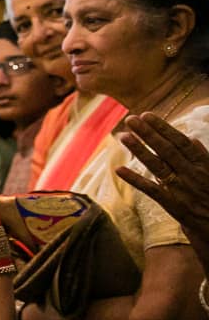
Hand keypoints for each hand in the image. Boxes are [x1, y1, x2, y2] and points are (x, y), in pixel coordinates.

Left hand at [118, 113, 208, 239]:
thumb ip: (202, 157)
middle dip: (148, 133)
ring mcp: (181, 189)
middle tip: (130, 119)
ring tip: (123, 136)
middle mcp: (191, 174)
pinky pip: (151, 190)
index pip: (180, 142)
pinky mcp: (173, 205)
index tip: (147, 115)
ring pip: (157, 166)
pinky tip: (119, 169)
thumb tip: (192, 139)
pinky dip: (135, 179)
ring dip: (139, 150)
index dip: (163, 128)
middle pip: (166, 150)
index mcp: (203, 165)